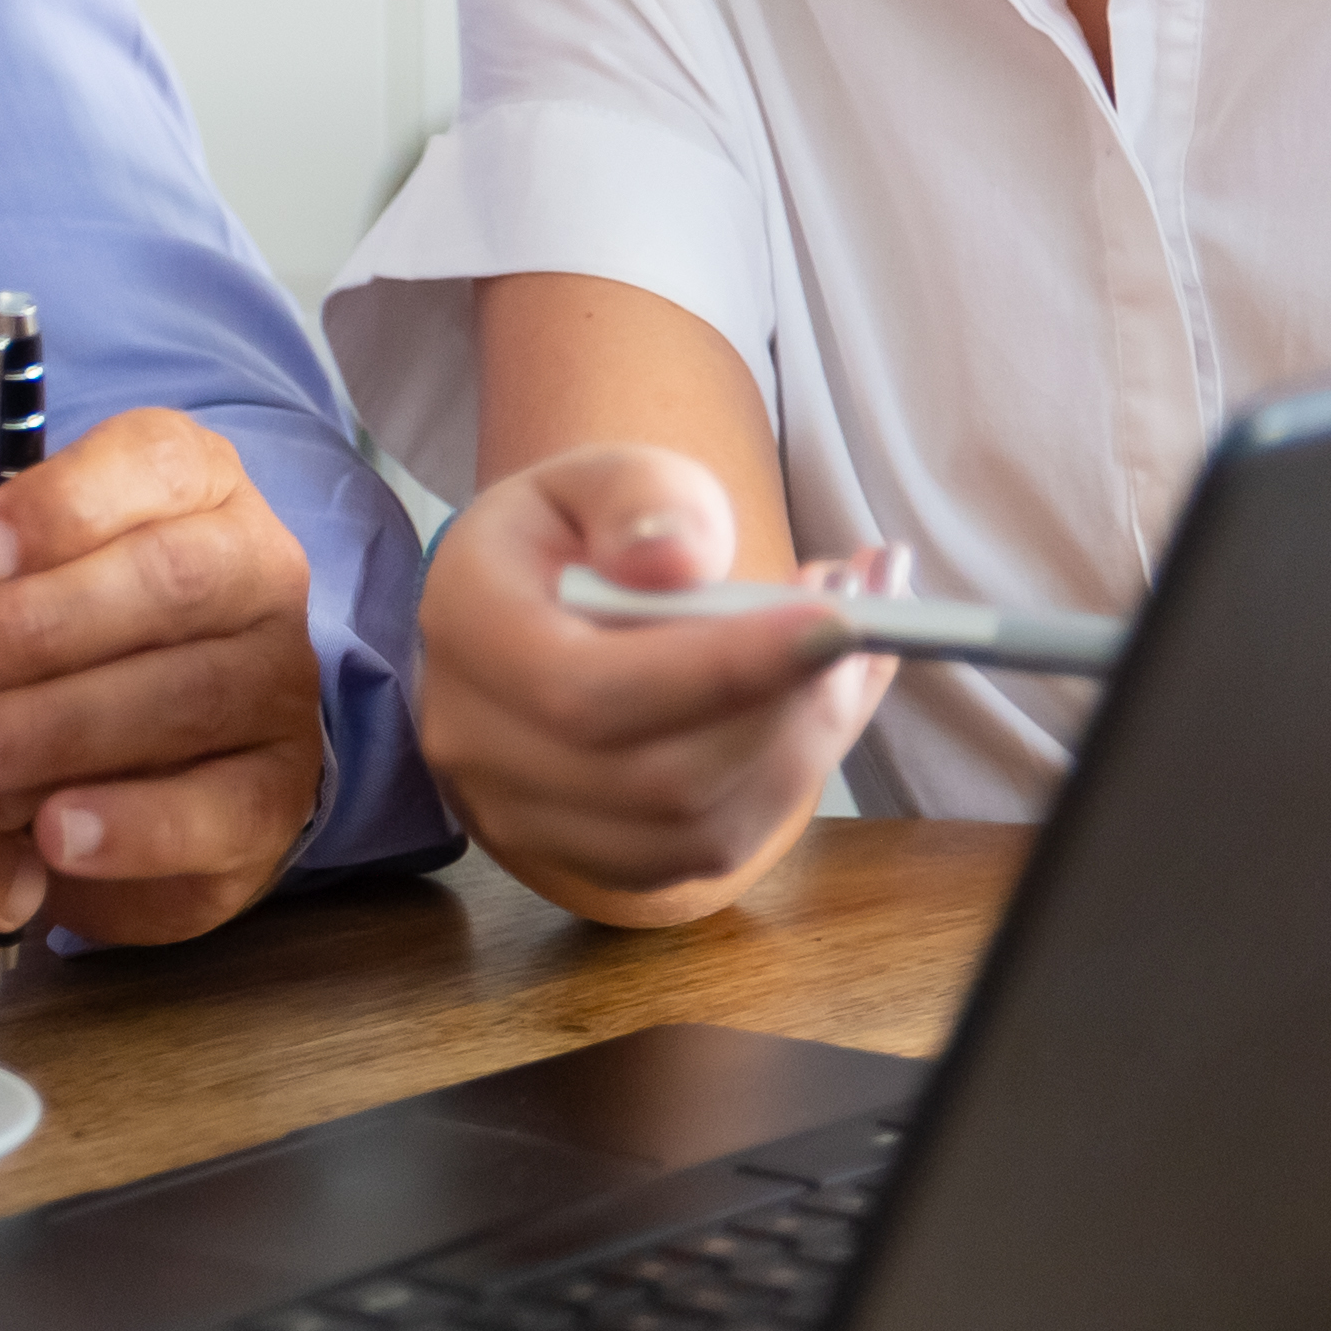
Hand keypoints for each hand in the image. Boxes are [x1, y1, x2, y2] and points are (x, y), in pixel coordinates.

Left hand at [0, 406, 330, 949]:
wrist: (125, 778)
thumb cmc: (49, 643)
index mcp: (196, 488)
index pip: (159, 460)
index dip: (62, 502)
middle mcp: (258, 572)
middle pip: (171, 580)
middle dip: (34, 624)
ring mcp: (280, 687)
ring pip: (188, 695)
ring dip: (57, 727)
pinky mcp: (278, 798)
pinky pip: (221, 810)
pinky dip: (134, 825)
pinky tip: (52, 836)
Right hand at [416, 444, 886, 927]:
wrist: (536, 606)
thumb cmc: (580, 533)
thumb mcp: (602, 475)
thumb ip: (641, 497)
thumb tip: (678, 560)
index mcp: (465, 624)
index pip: (586, 689)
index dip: (721, 671)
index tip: (836, 625)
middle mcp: (474, 738)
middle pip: (655, 778)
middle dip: (787, 710)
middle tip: (865, 627)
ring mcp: (521, 813)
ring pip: (695, 828)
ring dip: (801, 748)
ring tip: (844, 660)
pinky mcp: (587, 855)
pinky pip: (708, 854)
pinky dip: (783, 785)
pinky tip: (811, 710)